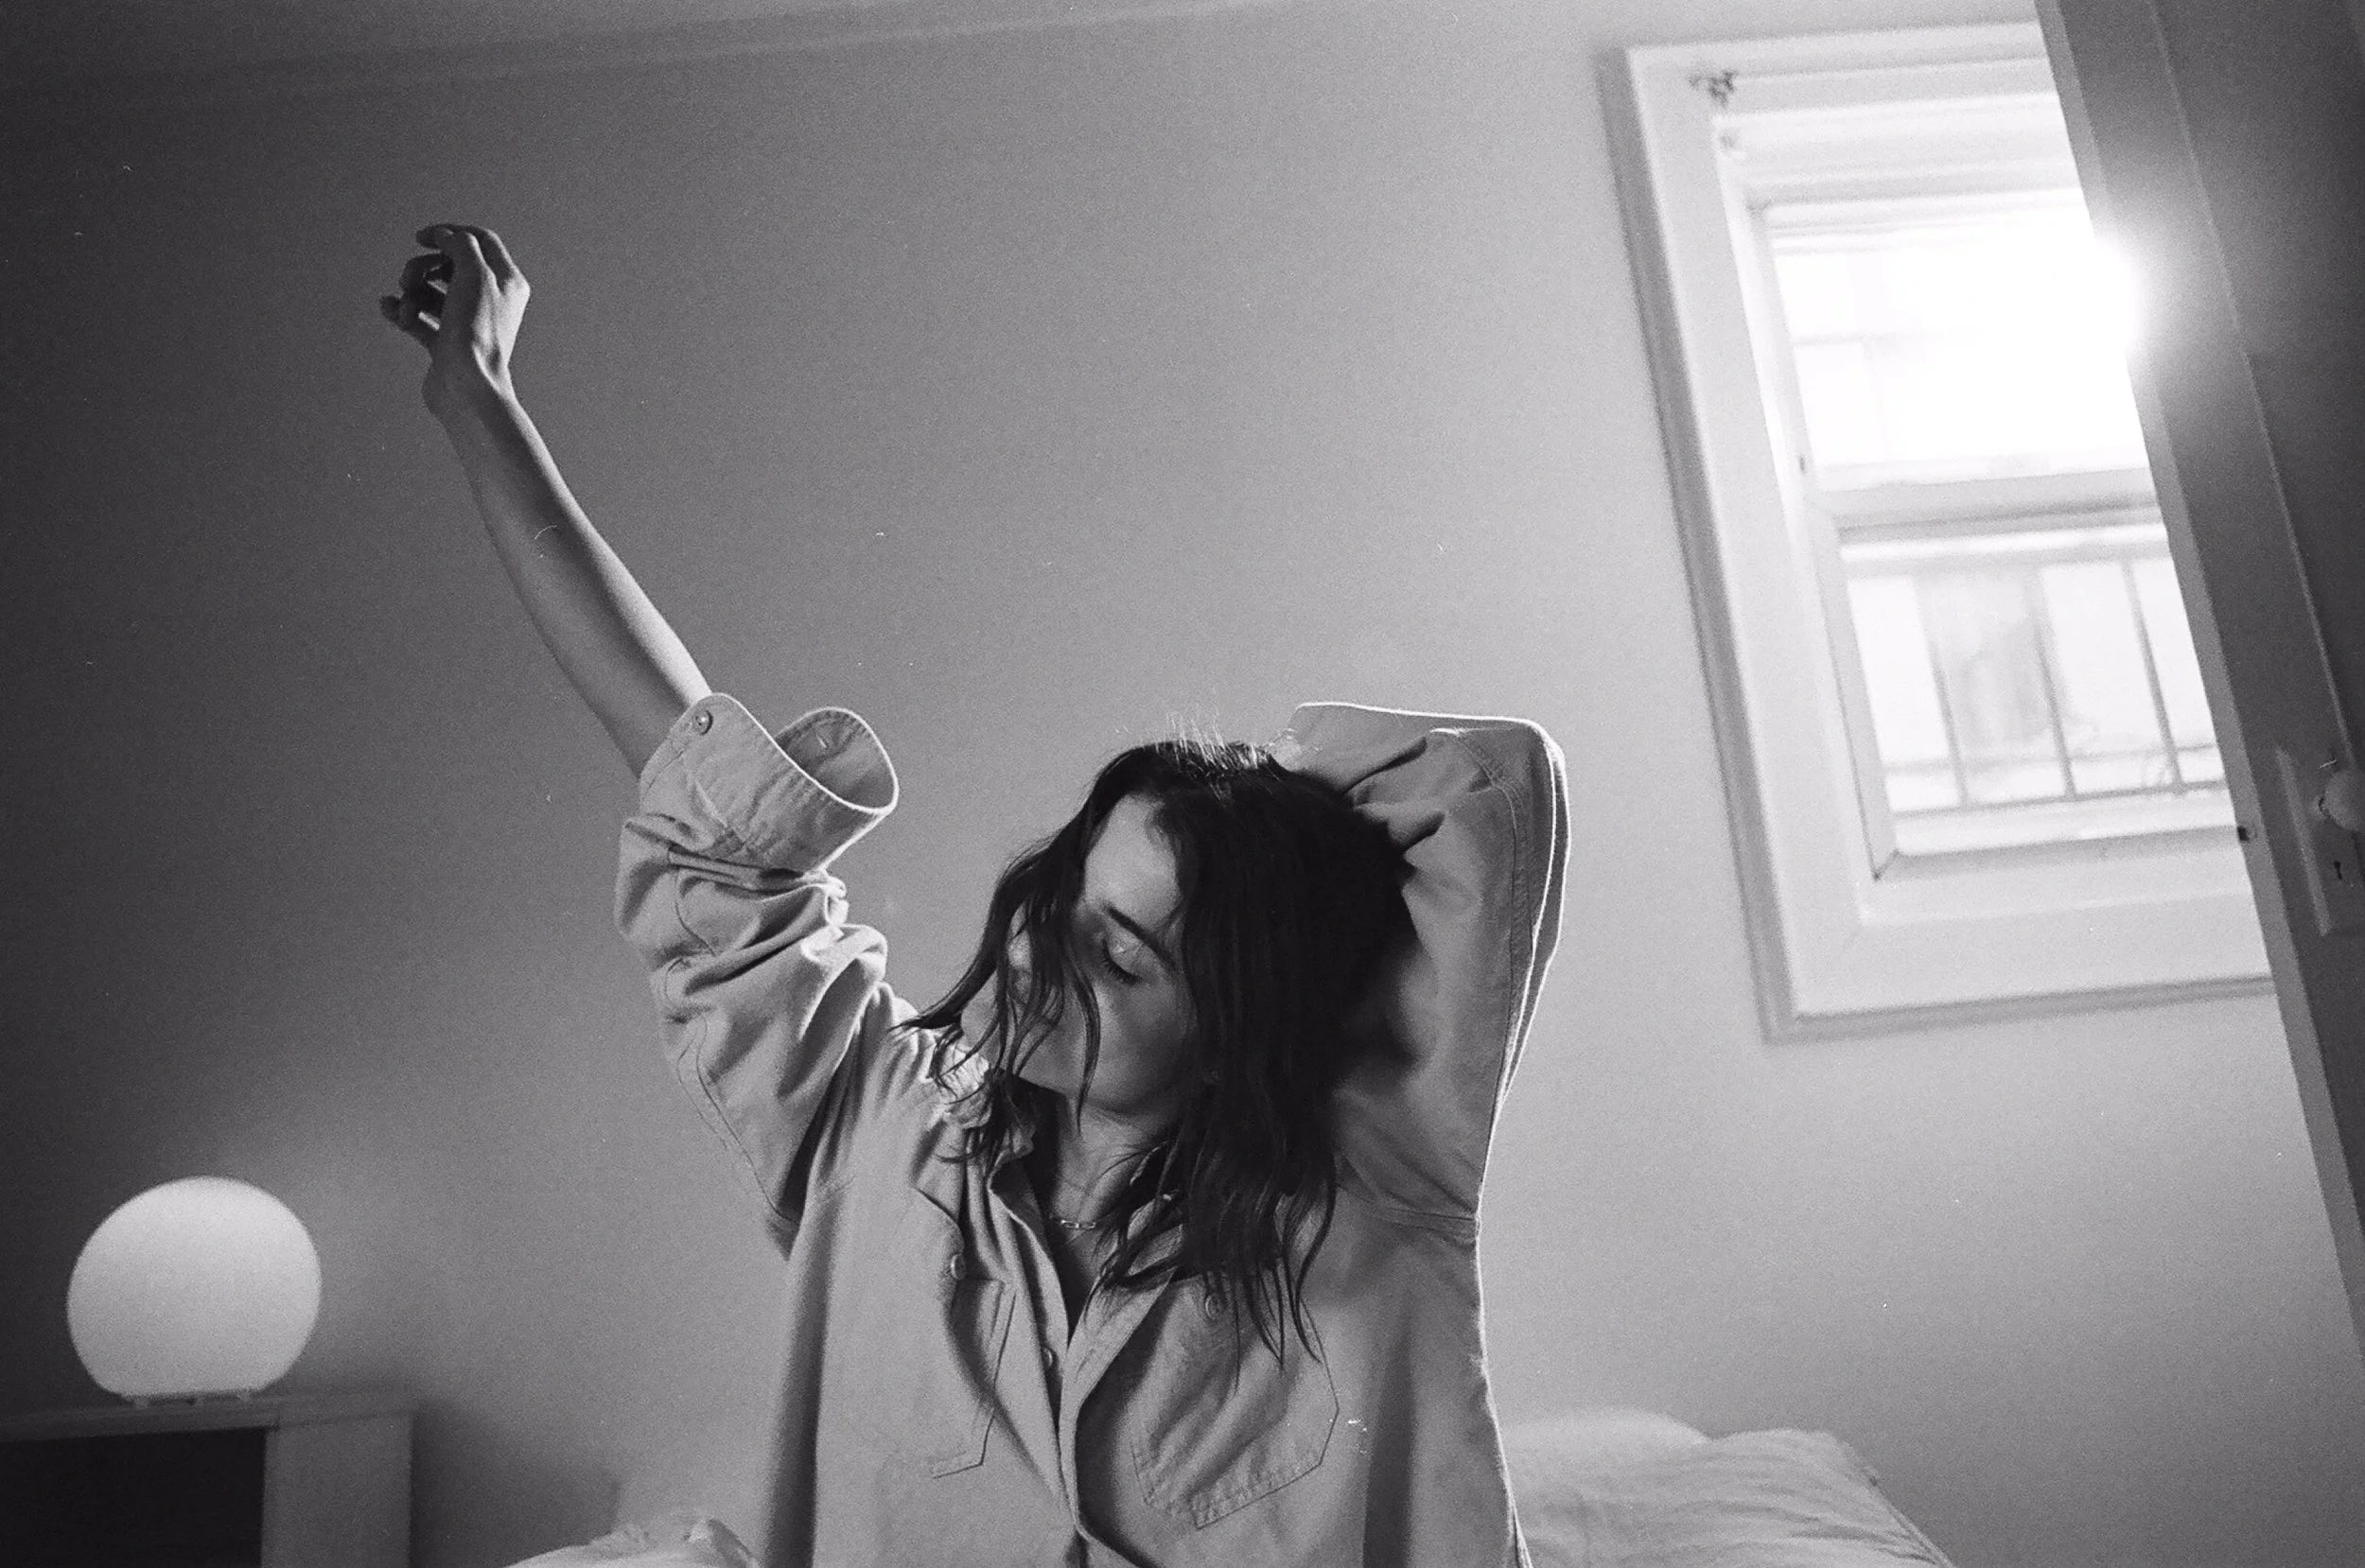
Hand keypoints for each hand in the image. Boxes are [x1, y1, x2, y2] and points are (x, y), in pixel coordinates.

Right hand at [380, 223, 529, 415]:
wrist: (466, 386)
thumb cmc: (476, 331)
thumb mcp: (474, 274)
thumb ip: (461, 245)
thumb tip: (447, 235)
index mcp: (506, 282)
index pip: (480, 241)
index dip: (450, 233)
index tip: (422, 238)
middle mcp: (490, 301)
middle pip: (450, 265)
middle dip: (423, 267)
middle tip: (409, 278)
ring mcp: (467, 323)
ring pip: (432, 291)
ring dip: (412, 292)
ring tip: (407, 306)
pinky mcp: (446, 343)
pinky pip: (420, 318)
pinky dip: (403, 311)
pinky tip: (391, 310)